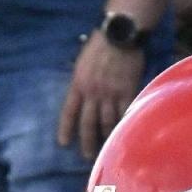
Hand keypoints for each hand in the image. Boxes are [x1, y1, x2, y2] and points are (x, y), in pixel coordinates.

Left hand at [57, 34, 144, 158]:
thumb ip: (80, 80)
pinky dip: (124, 125)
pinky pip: (124, 113)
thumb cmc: (99, 44)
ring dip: (107, 137)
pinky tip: (125, 135)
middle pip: (88, 123)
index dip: (66, 129)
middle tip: (88, 157)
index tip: (64, 144)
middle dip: (87, 142)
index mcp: (78, 84)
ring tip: (108, 150)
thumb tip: (79, 94)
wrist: (119, 34)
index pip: (69, 111)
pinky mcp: (127, 92)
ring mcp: (110, 94)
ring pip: (107, 122)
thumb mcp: (81, 62)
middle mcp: (92, 93)